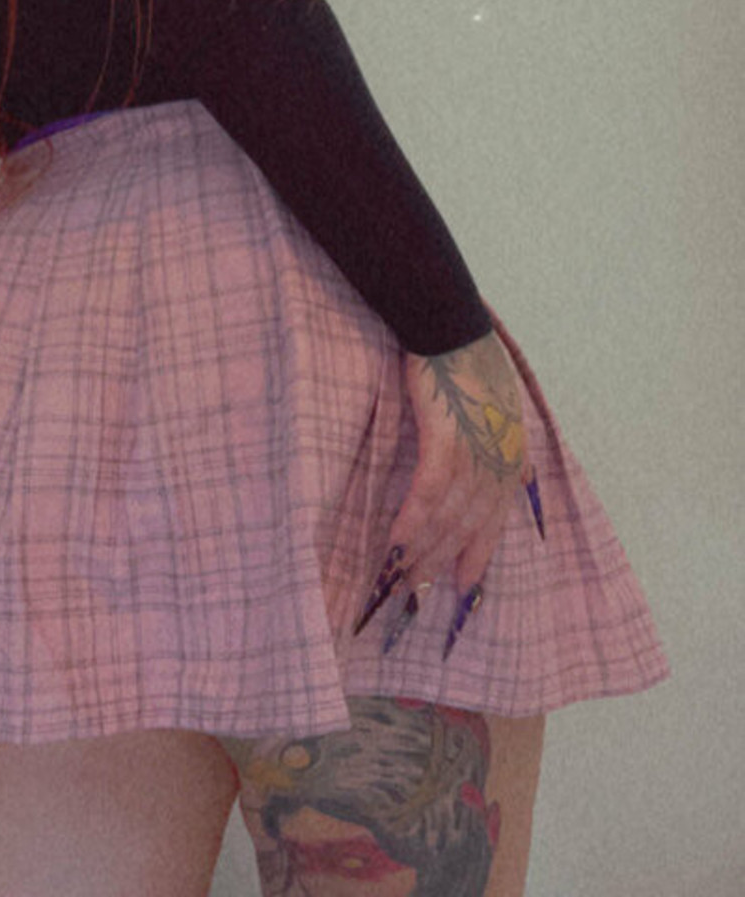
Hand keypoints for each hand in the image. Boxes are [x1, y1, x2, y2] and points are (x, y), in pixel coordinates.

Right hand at [389, 329, 528, 596]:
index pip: (495, 518)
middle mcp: (498, 461)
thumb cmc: (470, 359)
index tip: (464, 586)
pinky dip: (412, 523)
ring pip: (448, 518)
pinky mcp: (446, 440)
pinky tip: (395, 543)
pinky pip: (428, 494)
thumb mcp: (506, 405)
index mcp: (512, 454)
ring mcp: (474, 452)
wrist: (449, 324)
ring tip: (399, 577)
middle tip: (416, 592)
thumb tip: (522, 473)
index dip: (478, 554)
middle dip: (441, 563)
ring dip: (422, 551)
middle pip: (469, 526)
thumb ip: (510, 444)